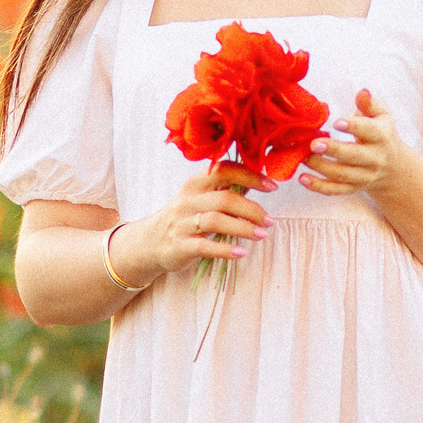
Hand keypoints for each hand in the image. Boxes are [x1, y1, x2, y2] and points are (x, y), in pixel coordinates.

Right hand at [126, 162, 273, 280]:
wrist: (151, 242)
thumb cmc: (185, 217)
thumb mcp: (200, 198)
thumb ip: (225, 190)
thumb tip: (260, 182)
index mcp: (195, 184)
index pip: (224, 170)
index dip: (250, 176)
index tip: (272, 186)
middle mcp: (188, 201)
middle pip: (224, 198)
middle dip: (251, 209)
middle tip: (269, 221)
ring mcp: (182, 223)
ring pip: (215, 221)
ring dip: (243, 228)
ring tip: (262, 235)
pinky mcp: (180, 246)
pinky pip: (204, 246)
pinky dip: (225, 250)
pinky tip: (241, 252)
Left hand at [301, 88, 417, 198]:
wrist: (393, 168)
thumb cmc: (381, 134)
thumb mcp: (381, 117)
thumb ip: (369, 105)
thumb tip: (362, 92)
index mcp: (382, 137)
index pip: (369, 131)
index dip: (353, 126)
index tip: (336, 123)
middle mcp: (375, 158)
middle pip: (354, 156)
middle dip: (334, 150)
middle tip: (314, 143)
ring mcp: (365, 176)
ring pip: (342, 174)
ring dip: (320, 167)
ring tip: (303, 156)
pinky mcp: (354, 188)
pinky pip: (336, 190)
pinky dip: (319, 187)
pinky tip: (302, 178)